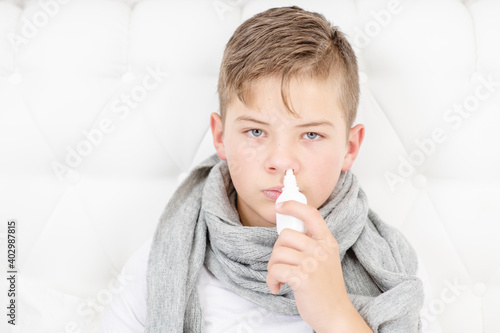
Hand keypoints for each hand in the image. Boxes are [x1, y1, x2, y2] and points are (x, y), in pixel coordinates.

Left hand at [267, 200, 371, 332]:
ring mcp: (313, 264)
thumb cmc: (325, 287)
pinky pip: (275, 270)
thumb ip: (311, 243)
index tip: (280, 206)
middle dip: (277, 251)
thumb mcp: (325, 258)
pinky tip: (277, 287)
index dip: (293, 206)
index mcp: (327, 241)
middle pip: (285, 235)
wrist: (335, 314)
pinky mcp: (303, 278)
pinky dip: (271, 280)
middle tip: (281, 265)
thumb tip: (287, 232)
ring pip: (277, 253)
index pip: (311, 214)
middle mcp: (321, 250)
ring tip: (280, 278)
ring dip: (272, 268)